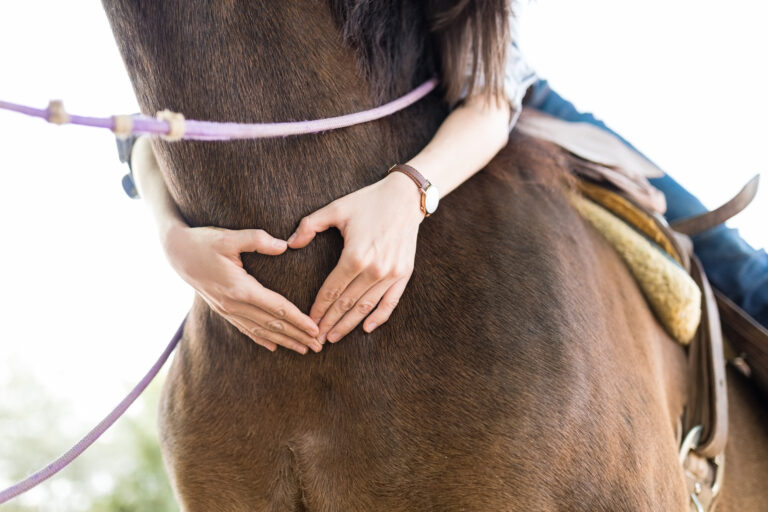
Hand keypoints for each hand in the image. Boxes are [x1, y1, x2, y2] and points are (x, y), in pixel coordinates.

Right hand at [162, 224, 321, 353]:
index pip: (277, 308)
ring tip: (303, 349)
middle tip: (318, 346)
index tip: (315, 329)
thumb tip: (284, 245)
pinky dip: (262, 338)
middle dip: (297, 336)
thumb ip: (257, 240)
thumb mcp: (229, 236)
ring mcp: (227, 309)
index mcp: (240, 288)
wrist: (175, 252)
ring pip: (261, 330)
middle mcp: (234, 304)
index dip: (298, 319)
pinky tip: (274, 346)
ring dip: (284, 341)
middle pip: (273, 324)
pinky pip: (245, 328)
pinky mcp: (222, 309)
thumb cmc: (204, 241)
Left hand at [287, 171, 423, 342]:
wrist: (405, 197)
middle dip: (329, 322)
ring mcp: (391, 274)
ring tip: (334, 337)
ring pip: (366, 307)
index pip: (331, 290)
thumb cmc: (368, 201)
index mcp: (354, 256)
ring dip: (349, 324)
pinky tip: (366, 328)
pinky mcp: (404, 274)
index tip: (307, 321)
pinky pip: (391, 302)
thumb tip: (289, 243)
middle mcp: (374, 269)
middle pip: (346, 303)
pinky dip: (379, 317)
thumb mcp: (335, 208)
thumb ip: (309, 225)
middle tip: (316, 338)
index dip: (318, 308)